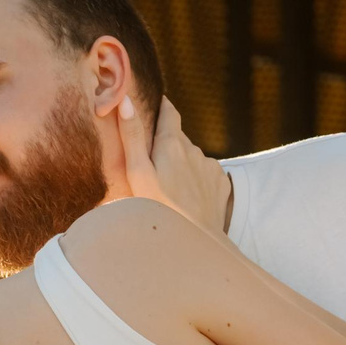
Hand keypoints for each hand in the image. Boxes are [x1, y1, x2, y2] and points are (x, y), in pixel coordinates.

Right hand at [109, 97, 229, 230]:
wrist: (193, 244)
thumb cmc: (157, 209)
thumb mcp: (137, 173)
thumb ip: (131, 136)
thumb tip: (124, 100)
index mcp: (172, 144)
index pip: (169, 112)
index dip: (161, 106)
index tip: (155, 104)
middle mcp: (195, 149)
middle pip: (178, 139)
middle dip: (167, 145)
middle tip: (152, 164)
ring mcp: (210, 166)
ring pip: (192, 158)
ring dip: (181, 165)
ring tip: (168, 188)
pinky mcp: (221, 183)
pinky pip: (206, 174)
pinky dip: (196, 180)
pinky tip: (186, 197)